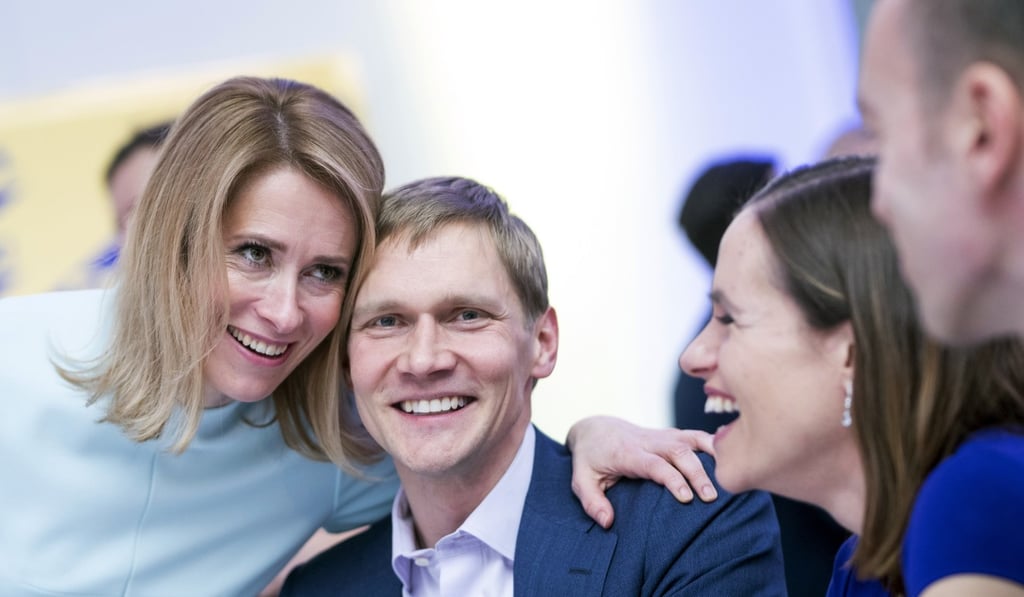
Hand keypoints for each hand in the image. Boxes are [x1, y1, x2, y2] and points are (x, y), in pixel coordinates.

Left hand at [566, 415, 717, 528]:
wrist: (596, 429)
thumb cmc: (590, 459)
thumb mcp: (581, 481)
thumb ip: (592, 502)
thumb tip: (607, 522)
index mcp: (627, 453)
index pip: (654, 464)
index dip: (672, 479)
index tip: (686, 498)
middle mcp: (647, 442)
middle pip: (678, 451)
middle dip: (697, 472)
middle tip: (710, 498)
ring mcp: (661, 436)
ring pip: (691, 440)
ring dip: (711, 457)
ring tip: (728, 478)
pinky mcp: (671, 435)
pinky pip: (695, 436)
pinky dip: (714, 444)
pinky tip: (731, 458)